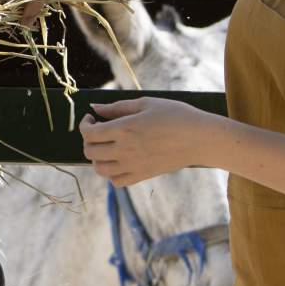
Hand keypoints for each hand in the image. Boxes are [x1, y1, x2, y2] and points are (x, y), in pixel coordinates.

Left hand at [79, 97, 218, 185]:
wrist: (200, 138)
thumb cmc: (175, 115)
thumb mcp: (146, 104)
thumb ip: (117, 107)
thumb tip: (95, 108)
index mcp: (124, 129)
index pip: (89, 133)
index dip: (84, 125)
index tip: (92, 119)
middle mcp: (125, 149)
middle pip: (90, 151)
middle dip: (88, 140)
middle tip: (99, 131)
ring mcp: (133, 165)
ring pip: (100, 169)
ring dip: (97, 157)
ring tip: (107, 147)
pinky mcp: (143, 175)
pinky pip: (117, 182)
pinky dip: (111, 173)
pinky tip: (119, 161)